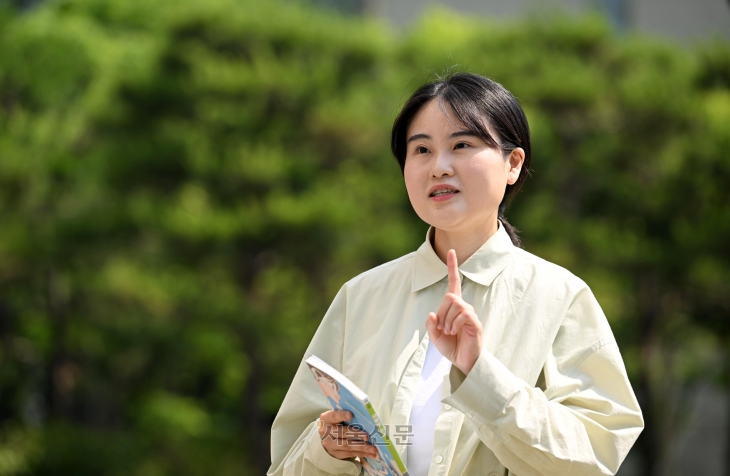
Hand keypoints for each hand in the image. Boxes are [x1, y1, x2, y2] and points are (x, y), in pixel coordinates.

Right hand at [317, 410, 377, 459]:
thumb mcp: (337, 417)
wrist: (326, 437)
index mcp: (326, 419)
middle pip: (342, 432)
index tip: (351, 415)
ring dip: (362, 447)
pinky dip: (362, 454)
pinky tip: (371, 454)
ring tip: (373, 449)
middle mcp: (325, 432)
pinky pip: (350, 454)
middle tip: (367, 436)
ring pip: (347, 445)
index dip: (342, 415)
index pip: (334, 416)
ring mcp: (330, 444)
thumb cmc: (336, 423)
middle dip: (356, 434)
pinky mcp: (336, 454)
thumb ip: (346, 415)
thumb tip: (363, 415)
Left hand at [426, 249, 482, 373]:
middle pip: (450, 296)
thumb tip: (431, 314)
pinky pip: (463, 314)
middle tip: (442, 328)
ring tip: (449, 332)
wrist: (464, 362)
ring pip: (455, 304)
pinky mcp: (475, 323)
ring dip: (447, 320)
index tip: (451, 251)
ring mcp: (470, 314)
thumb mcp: (435, 336)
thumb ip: (431, 325)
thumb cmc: (452, 347)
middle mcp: (463, 307)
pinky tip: (455, 332)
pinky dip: (454, 323)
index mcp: (453, 307)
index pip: (454, 283)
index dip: (452, 268)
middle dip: (442, 312)